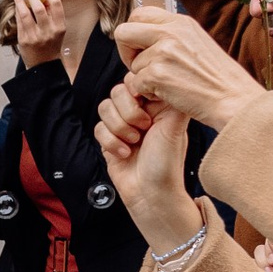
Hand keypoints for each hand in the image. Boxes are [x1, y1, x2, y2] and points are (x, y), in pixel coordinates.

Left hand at [13, 0, 66, 65]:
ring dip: (20, 1)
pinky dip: (17, 12)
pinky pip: (19, 22)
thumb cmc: (50, 45)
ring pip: (25, 13)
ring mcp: (35, 36)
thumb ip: (52, 15)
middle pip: (39, 7)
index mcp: (60, 27)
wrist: (44, 65)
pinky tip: (17, 7)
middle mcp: (48, 32)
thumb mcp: (57, 30)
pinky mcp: (24, 40)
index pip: (56, 4)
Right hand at [93, 79, 203, 250]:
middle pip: (117, 92)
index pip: (137, 81)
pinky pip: (97, 128)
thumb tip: (164, 78)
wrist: (151, 194)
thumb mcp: (175, 125)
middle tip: (142, 129)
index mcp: (158, 105)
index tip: (146, 110)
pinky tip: (124, 154)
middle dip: (127, 113)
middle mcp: (141, 112)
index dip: (136, 93)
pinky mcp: (110, 139)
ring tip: (133, 143)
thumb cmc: (166, 163)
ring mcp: (124, 126)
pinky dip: (110, 142)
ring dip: (117, 128)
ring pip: (104, 108)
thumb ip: (170, 98)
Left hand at [113, 10, 262, 132]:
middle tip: (140, 66)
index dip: (134, 33)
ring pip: (132, 64)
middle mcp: (170, 32)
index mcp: (180, 22)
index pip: (139, 13)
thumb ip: (173, 36)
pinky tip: (169, 94)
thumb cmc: (217, 78)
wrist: (234, 99)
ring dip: (143, 77)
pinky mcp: (158, 74)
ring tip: (169, 84)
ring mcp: (163, 52)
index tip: (141, 48)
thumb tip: (145, 34)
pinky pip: (136, 84)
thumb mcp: (198, 43)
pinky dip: (148, 93)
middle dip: (125, 51)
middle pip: (123, 32)